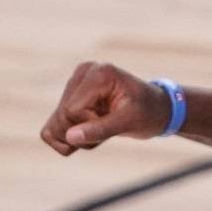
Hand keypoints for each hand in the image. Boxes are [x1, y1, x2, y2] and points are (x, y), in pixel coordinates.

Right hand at [40, 61, 170, 154]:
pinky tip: (91, 132)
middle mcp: (83, 72)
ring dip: (78, 136)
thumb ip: (101, 130)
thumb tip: (70, 137)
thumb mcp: (130, 123)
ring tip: (104, 129)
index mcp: (99, 74)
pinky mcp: (71, 94)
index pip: (72, 111)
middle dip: (82, 133)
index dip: (89, 126)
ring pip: (56, 121)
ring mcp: (75, 82)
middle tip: (109, 131)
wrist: (157, 109)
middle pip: (62, 116)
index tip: (113, 124)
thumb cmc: (149, 113)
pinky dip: (70, 135)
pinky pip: (54, 122)